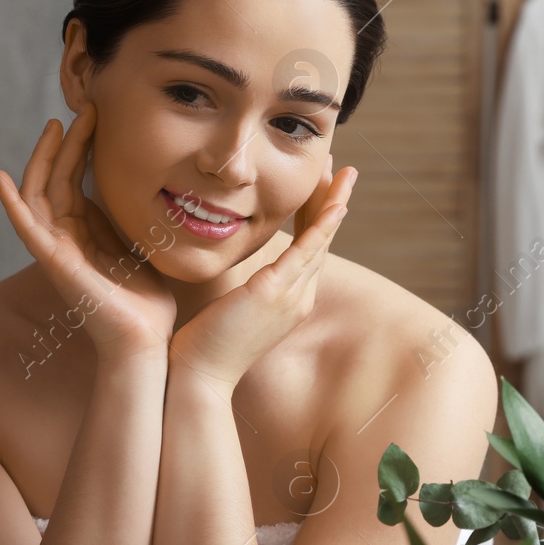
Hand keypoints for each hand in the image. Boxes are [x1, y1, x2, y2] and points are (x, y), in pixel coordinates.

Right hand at [0, 103, 177, 362]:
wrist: (146, 341)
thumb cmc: (145, 304)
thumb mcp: (138, 248)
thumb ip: (124, 222)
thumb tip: (131, 191)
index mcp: (84, 233)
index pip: (73, 180)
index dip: (80, 146)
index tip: (96, 115)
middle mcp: (65, 238)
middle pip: (54, 180)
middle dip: (65, 142)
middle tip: (84, 107)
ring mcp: (56, 250)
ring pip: (39, 194)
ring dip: (44, 158)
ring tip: (55, 125)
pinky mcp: (54, 264)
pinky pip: (26, 229)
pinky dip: (11, 204)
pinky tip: (0, 178)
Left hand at [168, 156, 356, 388]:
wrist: (199, 376)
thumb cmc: (205, 345)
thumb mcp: (231, 310)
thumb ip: (241, 289)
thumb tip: (235, 275)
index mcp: (289, 300)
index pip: (308, 249)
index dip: (316, 216)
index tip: (320, 187)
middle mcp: (299, 298)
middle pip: (322, 240)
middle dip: (331, 201)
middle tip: (342, 169)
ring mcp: (291, 296)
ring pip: (321, 240)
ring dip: (334, 203)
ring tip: (343, 172)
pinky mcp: (275, 292)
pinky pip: (307, 252)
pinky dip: (323, 226)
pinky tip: (335, 204)